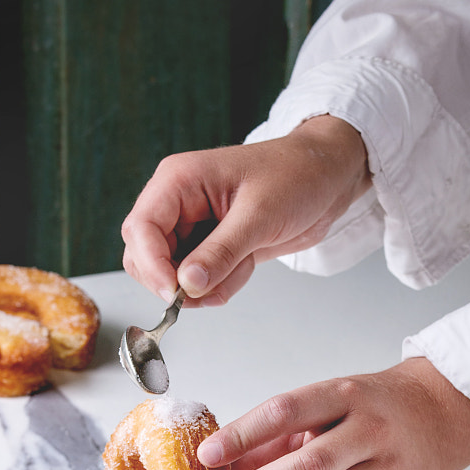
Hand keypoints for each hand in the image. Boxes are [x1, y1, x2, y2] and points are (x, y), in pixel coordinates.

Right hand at [121, 115, 370, 305]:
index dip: (152, 265)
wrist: (327, 178)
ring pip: (171, 274)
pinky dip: (220, 284)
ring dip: (205, 285)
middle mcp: (178, 202)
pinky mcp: (209, 245)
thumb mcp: (260, 215)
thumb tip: (186, 283)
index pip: (142, 228)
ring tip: (243, 267)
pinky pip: (197, 279)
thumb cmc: (297, 176)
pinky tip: (247, 265)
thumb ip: (221, 252)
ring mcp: (192, 225)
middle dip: (175, 281)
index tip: (175, 294)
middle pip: (145, 256)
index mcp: (179, 180)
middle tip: (210, 291)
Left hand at [198, 357, 469, 469]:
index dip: (243, 434)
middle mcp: (371, 431)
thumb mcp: (324, 404)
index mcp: (345, 394)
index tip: (206, 456)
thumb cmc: (368, 409)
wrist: (437, 415)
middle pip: (310, 464)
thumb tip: (223, 467)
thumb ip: (276, 434)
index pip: (287, 411)